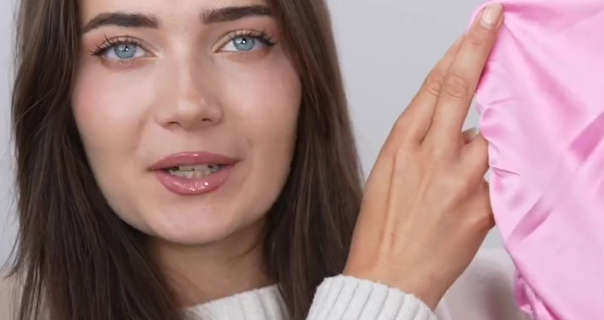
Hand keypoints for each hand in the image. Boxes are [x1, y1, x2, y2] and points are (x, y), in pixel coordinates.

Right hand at [343, 3, 503, 309]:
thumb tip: (454, 124)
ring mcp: (459, 180)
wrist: (389, 275)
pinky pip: (502, 173)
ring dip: (493, 129)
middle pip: (462, 90)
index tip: (478, 27)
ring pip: (491, 132)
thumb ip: (421, 141)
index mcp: (402, 145)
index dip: (461, 49)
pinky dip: (500, 168)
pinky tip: (487, 177)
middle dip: (481, 49)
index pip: (436, 84)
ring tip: (474, 152)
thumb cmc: (382, 226)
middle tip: (496, 24)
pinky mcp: (481, 207)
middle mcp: (430, 156)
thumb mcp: (388, 171)